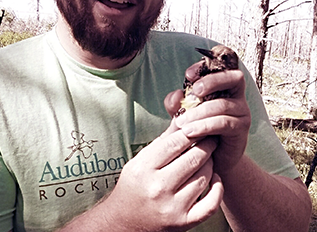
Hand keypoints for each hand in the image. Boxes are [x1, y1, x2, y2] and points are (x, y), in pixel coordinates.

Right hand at [103, 127, 223, 230]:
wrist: (124, 222)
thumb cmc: (133, 186)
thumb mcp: (140, 161)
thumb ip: (162, 142)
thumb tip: (181, 120)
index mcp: (144, 169)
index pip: (175, 143)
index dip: (191, 131)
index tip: (199, 125)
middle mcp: (158, 188)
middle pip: (193, 159)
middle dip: (206, 144)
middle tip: (210, 137)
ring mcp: (172, 207)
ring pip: (203, 177)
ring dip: (210, 162)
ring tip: (210, 155)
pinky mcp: (184, 223)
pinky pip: (211, 204)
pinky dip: (217, 188)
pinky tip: (215, 177)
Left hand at [164, 61, 250, 175]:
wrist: (210, 160)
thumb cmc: (197, 132)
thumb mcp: (182, 116)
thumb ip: (176, 104)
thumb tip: (176, 94)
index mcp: (222, 86)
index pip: (221, 67)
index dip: (206, 67)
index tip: (188, 75)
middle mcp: (235, 96)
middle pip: (233, 78)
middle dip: (212, 81)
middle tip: (193, 92)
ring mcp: (241, 111)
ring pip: (222, 104)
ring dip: (199, 112)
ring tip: (181, 123)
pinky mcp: (241, 128)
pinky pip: (224, 123)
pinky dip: (204, 126)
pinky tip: (190, 131)